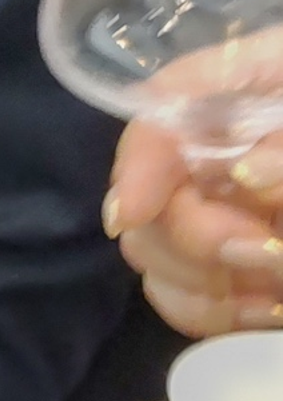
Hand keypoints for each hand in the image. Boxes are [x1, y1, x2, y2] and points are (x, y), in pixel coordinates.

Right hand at [105, 39, 282, 336]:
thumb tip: (247, 171)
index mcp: (242, 87)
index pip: (158, 110)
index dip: (137, 160)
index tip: (132, 212)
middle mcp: (213, 147)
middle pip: (147, 192)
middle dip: (193, 236)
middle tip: (266, 250)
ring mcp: (222, 207)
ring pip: (153, 256)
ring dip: (206, 283)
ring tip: (273, 283)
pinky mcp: (233, 263)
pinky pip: (187, 299)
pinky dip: (218, 313)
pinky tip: (267, 306)